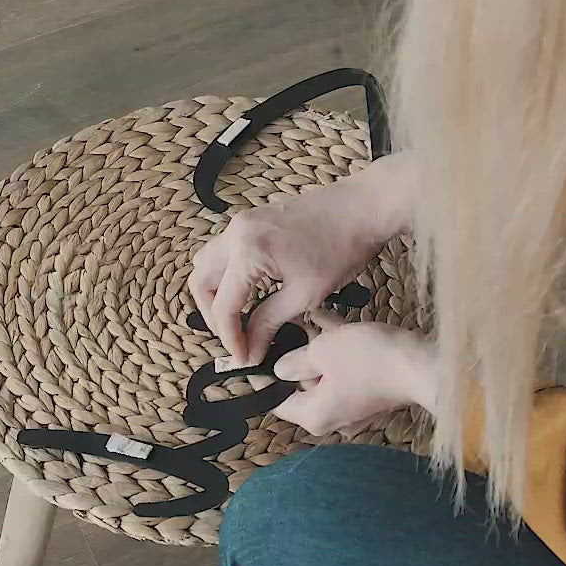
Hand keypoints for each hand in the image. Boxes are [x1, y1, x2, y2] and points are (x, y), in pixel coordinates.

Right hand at [189, 152, 413, 365]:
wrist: (364, 207)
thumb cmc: (342, 247)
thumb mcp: (305, 295)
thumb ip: (270, 323)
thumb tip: (251, 351)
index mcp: (248, 251)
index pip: (224, 305)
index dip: (230, 338)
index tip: (243, 358)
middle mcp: (236, 233)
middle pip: (201, 281)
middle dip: (212, 315)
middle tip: (234, 338)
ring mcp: (241, 223)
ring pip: (207, 264)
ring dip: (215, 293)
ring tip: (238, 318)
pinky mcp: (251, 220)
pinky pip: (223, 252)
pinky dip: (227, 276)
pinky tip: (249, 294)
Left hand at [272, 313, 436, 435]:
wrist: (424, 364)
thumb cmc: (371, 360)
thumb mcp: (322, 352)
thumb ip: (294, 361)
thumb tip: (279, 368)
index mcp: (314, 416)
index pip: (276, 402)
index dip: (262, 378)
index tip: (252, 356)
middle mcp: (332, 417)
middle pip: (300, 387)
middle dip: (293, 356)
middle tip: (279, 328)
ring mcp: (353, 405)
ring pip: (324, 374)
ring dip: (315, 347)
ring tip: (302, 317)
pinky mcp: (371, 391)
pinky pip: (344, 370)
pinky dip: (335, 350)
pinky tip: (324, 319)